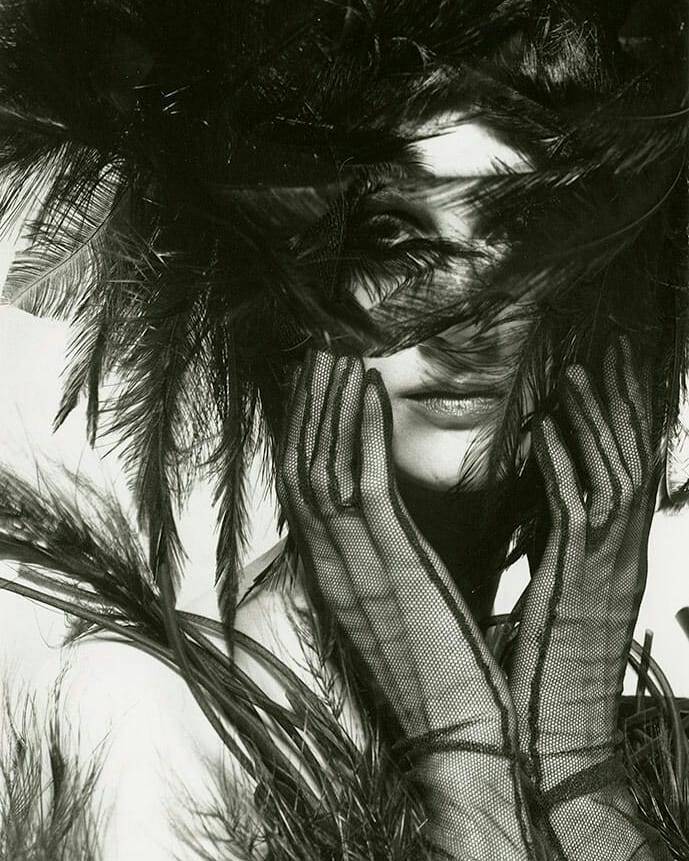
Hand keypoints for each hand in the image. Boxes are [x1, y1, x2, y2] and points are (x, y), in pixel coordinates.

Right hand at [277, 351, 533, 859]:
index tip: (312, 382)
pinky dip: (362, 433)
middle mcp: (329, 562)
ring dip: (333, 404)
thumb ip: (373, 561)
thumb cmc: (431, 669)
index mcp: (327, 572)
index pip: (299, 486)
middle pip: (304, 465)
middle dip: (310, 403)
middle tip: (320, 349)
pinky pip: (366, 484)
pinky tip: (370, 392)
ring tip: (342, 354)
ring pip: (326, 466)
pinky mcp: (391, 564)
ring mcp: (354, 562)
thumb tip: (376, 519)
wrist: (449, 732)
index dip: (301, 428)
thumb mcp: (390, 608)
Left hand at [510, 339, 660, 858]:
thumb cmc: (549, 665)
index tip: (604, 369)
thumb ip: (557, 545)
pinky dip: (563, 468)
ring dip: (593, 420)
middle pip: (631, 459)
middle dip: (617, 402)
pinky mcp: (578, 588)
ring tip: (574, 373)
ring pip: (613, 476)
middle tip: (604, 351)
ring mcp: (607, 569)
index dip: (618, 416)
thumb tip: (539, 504)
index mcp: (614, 553)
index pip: (626, 468)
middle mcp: (621, 553)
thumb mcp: (562, 593)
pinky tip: (547, 432)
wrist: (557, 739)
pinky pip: (577, 515)